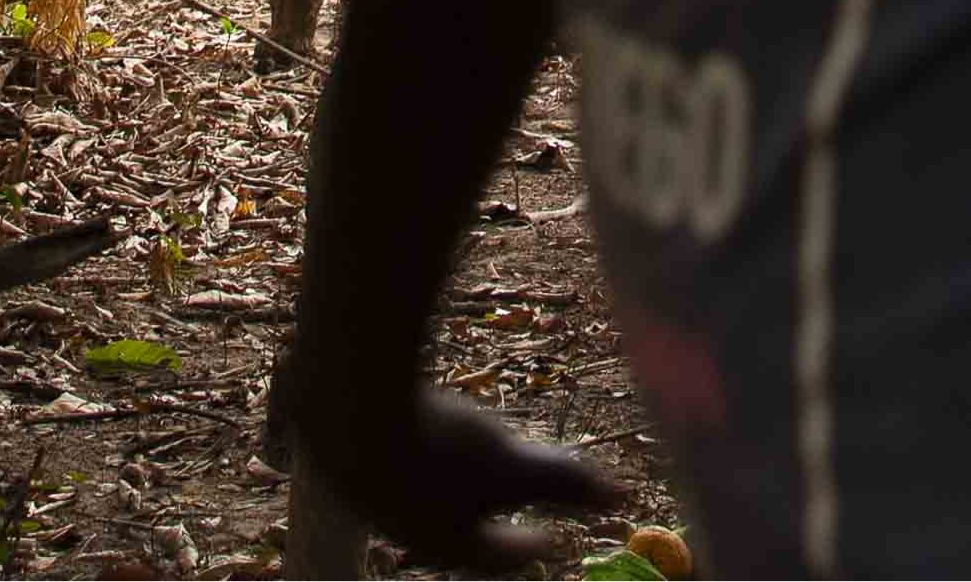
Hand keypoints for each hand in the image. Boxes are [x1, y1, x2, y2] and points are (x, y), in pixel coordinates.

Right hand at [270, 369, 627, 567]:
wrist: (345, 412)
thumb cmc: (441, 449)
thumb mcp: (515, 466)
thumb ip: (567, 483)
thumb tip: (625, 498)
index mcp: (450, 545)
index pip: (498, 559)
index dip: (528, 548)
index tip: (550, 541)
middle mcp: (407, 527)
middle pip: (452, 535)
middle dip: (481, 528)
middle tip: (505, 515)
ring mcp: (371, 490)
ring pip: (417, 497)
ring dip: (446, 490)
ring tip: (466, 471)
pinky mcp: (347, 450)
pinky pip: (390, 458)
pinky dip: (415, 451)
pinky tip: (420, 426)